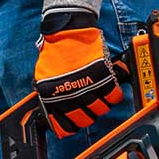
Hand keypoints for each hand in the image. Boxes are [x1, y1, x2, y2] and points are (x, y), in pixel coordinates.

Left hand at [34, 12, 123, 137]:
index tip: (75, 124)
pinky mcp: (103, 78)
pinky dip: (114, 96)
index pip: (64, 126)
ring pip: (101, 110)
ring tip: (100, 97)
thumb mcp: (44, 78)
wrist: (67, 31)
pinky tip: (110, 91)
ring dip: (102, 106)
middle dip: (88, 116)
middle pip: (85, 121)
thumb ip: (50, 97)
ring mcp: (88, 88)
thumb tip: (53, 113)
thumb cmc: (55, 52)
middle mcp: (71, 97)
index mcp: (54, 99)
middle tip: (89, 108)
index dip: (71, 127)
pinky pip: (114, 97)